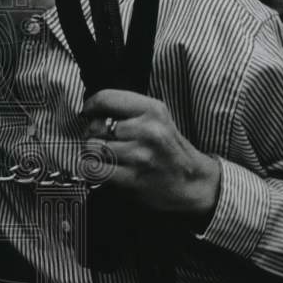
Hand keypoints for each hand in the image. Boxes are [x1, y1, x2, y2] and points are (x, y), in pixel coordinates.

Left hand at [82, 89, 220, 230]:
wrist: (193, 184)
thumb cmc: (170, 150)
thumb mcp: (158, 119)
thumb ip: (129, 111)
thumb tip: (91, 110)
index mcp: (153, 110)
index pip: (106, 98)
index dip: (91, 106)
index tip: (88, 113)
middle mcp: (147, 130)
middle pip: (96, 126)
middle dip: (93, 134)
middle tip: (102, 140)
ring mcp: (140, 155)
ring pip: (93, 147)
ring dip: (93, 154)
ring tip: (105, 156)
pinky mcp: (132, 179)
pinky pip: (94, 169)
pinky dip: (91, 170)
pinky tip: (100, 169)